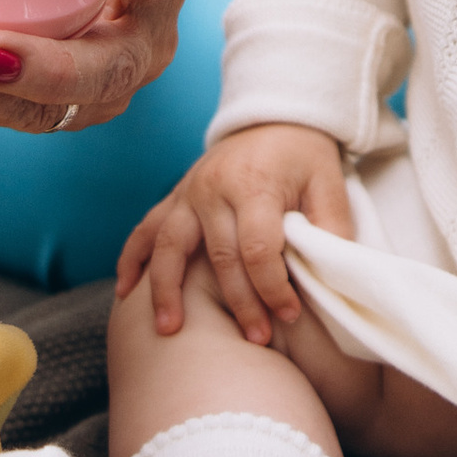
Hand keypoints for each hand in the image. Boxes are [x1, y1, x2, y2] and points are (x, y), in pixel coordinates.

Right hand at [115, 124, 351, 339]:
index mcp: (254, 184)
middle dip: (238, 303)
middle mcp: (213, 188)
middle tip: (256, 339)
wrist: (275, 117)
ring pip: (168, 246)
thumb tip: (330, 278)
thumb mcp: (329, 183)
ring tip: (169, 330)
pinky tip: (127, 293)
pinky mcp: (176, 197)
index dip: (273, 287)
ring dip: (167, 290)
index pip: (257, 248)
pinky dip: (132, 260)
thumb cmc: (305, 157)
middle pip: (218, 257)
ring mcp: (188, 192)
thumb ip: (330, 228)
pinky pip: (146, 229)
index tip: (289, 314)